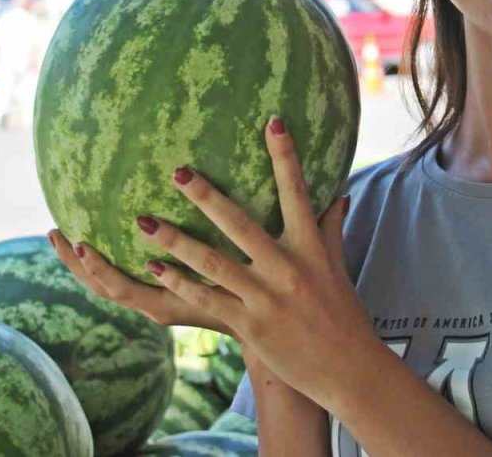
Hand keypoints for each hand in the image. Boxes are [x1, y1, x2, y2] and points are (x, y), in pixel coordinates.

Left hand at [50, 116, 378, 408]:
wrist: (349, 369)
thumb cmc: (343, 314)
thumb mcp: (338, 266)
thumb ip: (331, 228)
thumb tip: (341, 193)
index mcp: (310, 247)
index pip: (296, 192)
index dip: (285, 157)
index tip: (273, 122)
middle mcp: (287, 268)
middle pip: (240, 225)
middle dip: (206, 197)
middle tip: (178, 172)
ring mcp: (266, 297)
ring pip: (213, 263)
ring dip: (176, 242)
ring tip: (143, 222)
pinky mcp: (250, 325)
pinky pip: (209, 299)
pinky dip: (181, 284)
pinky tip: (155, 270)